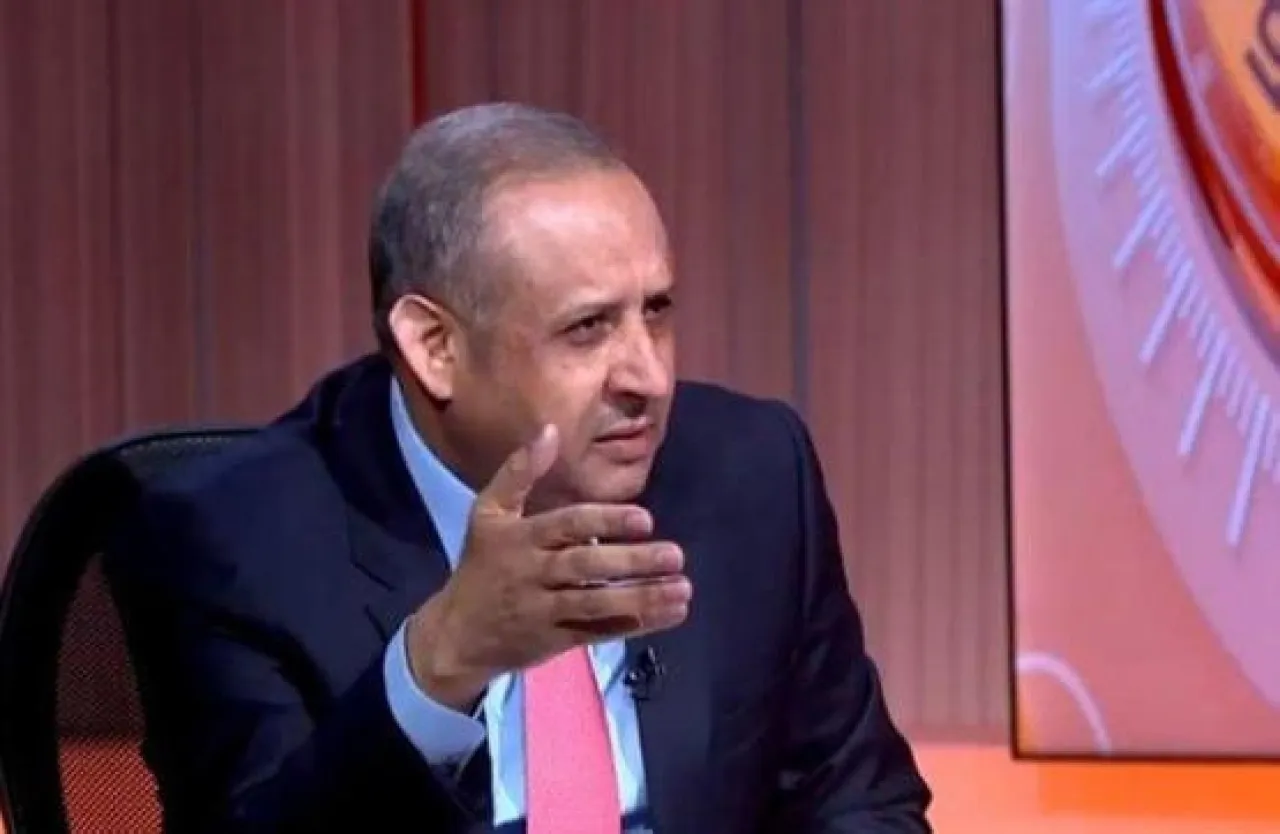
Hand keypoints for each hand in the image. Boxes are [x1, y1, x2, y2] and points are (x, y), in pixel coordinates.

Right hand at [405, 424, 690, 709]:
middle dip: (632, 562)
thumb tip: (550, 429)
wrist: (456, 635)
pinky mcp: (555, 641)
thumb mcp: (488, 513)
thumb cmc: (481, 565)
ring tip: (682, 589)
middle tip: (676, 555)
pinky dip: (633, 625)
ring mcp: (545, 610)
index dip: (606, 522)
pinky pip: (598, 634)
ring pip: (597, 605)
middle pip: (586, 567)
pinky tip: (668, 615)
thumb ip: (519, 472)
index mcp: (520, 538)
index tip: (646, 519)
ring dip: (642, 598)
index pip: (567, 526)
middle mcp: (533, 573)